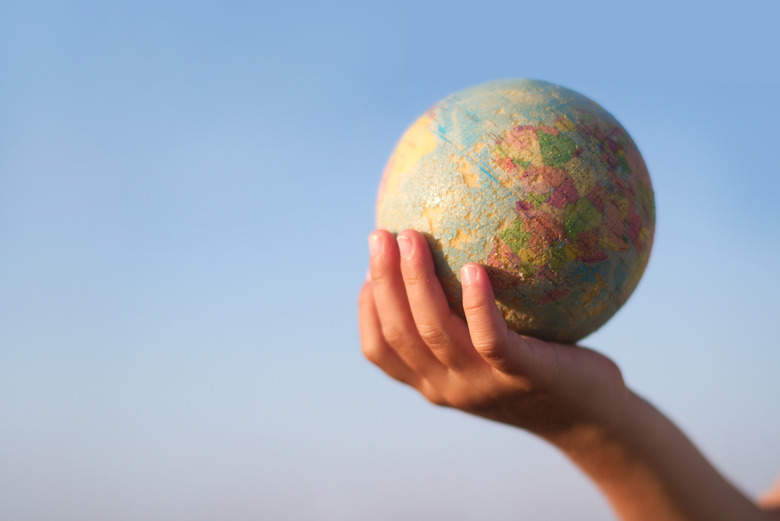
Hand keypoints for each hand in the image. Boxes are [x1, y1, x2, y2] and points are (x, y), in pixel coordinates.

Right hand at [359, 229, 628, 441]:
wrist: (590, 417)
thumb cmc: (540, 369)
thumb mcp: (491, 351)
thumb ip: (463, 320)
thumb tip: (448, 254)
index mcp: (433, 382)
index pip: (380, 350)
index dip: (368, 309)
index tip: (368, 269)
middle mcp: (449, 387)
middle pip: (400, 334)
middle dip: (384, 281)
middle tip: (381, 235)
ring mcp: (484, 384)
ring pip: (435, 332)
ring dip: (416, 282)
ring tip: (412, 238)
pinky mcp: (522, 375)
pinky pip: (491, 338)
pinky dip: (477, 304)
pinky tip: (473, 268)